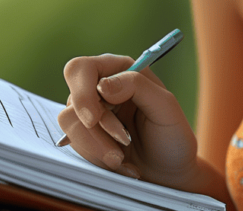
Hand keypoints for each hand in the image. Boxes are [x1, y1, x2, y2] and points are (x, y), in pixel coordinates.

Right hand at [58, 54, 198, 189]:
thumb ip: (137, 86)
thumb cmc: (172, 137)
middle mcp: (101, 88)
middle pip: (72, 100)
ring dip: (98, 147)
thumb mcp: (166, 108)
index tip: (94, 119)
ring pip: (70, 126)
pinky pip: (76, 145)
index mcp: (121, 70)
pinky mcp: (86, 136)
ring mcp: (91, 113)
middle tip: (116, 152)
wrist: (168, 173)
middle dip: (93, 130)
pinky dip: (97, 158)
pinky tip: (119, 163)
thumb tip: (103, 85)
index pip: (82, 69)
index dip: (82, 93)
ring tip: (122, 158)